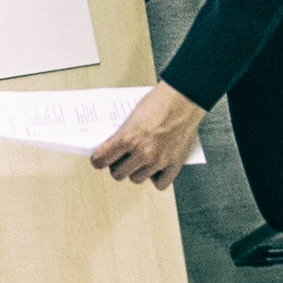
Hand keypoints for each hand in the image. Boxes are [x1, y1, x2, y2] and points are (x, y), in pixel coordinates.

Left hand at [88, 83, 204, 188]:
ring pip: (137, 179)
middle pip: (119, 174)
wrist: (184, 98)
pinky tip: (155, 168)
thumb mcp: (132, 117)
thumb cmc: (160, 101)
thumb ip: (121, 135)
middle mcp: (142, 153)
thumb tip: (111, 148)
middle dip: (118, 166)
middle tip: (121, 159)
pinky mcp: (174, 164)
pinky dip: (156, 178)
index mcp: (127, 138)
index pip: (102, 160)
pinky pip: (160, 184)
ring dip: (136, 171)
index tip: (99, 160)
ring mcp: (158, 161)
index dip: (98, 160)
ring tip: (140, 161)